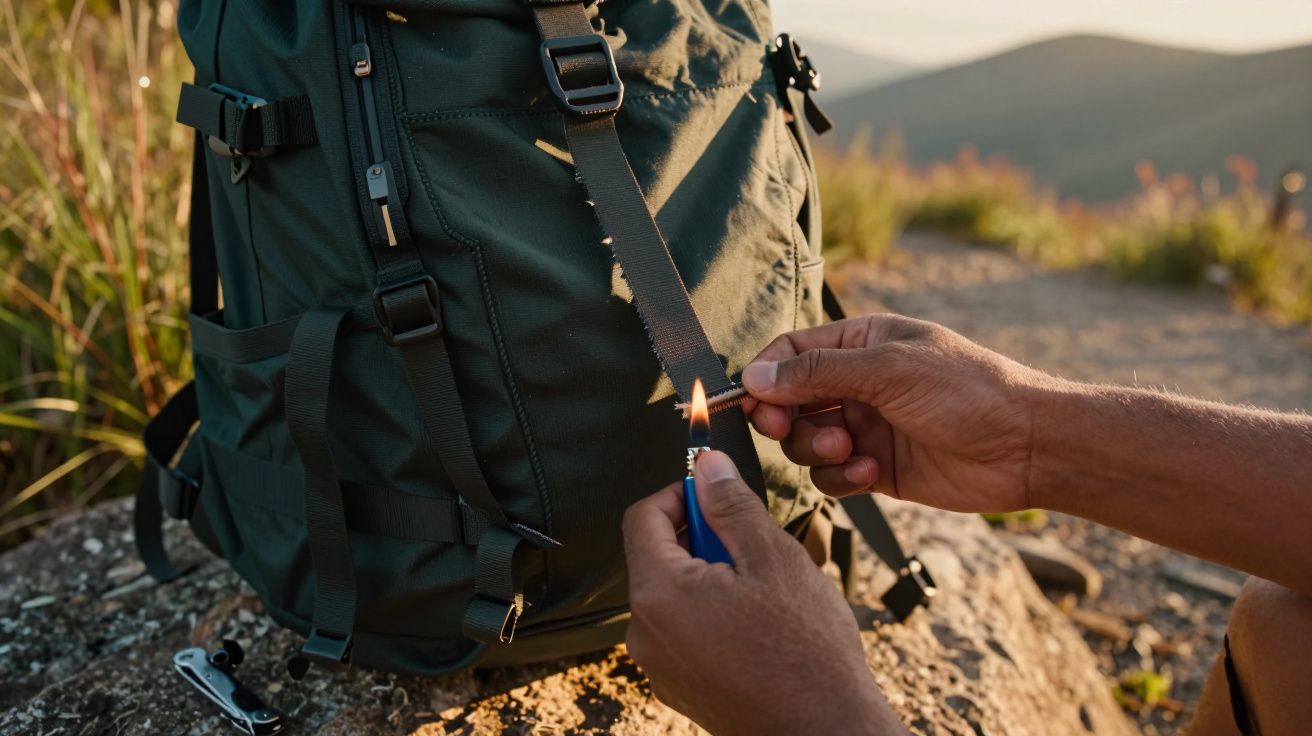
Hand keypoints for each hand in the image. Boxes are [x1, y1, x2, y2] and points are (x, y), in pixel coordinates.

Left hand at [622, 451, 904, 735]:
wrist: (826, 732)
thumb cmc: (805, 650)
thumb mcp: (773, 557)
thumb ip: (731, 505)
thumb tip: (707, 467)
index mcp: (659, 594)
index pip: (642, 517)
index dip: (680, 494)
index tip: (716, 494)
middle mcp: (645, 634)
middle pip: (658, 557)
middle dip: (702, 539)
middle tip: (754, 546)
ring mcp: (660, 667)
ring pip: (675, 595)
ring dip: (711, 577)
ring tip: (764, 592)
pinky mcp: (680, 689)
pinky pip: (685, 631)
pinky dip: (713, 614)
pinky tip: (759, 627)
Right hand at [742, 314, 1049, 512]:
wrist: (1027, 446)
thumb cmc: (967, 391)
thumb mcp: (889, 369)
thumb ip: (817, 372)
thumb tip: (753, 376)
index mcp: (860, 343)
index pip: (790, 352)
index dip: (764, 376)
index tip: (749, 402)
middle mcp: (858, 383)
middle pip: (789, 400)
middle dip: (785, 418)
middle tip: (785, 429)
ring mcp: (867, 427)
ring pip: (806, 442)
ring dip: (816, 449)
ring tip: (850, 451)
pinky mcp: (877, 469)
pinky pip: (832, 476)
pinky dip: (840, 478)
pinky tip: (871, 474)